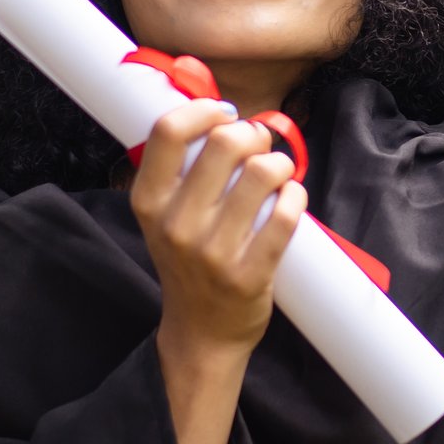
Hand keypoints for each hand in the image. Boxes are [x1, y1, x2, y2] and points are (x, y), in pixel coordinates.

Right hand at [133, 103, 305, 443]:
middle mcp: (175, 225)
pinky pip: (285, 215)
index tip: (226, 114)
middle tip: (259, 146)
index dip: (204, 110)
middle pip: (224, 142)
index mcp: (148, 203)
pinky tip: (289, 199)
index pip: (167, 131)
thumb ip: (179, 169)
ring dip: (279, 164)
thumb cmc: (188, 262)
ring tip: (277, 175)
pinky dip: (295, 196)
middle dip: (253, 134)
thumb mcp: (164, 216)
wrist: (201, 333)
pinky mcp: (249, 274)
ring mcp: (212, 252)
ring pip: (262, 173)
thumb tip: (219, 111)